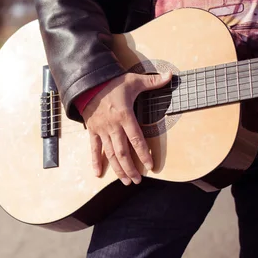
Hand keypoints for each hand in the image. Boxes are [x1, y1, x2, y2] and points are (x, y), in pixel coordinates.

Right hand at [82, 71, 171, 185]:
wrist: (87, 83)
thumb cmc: (112, 82)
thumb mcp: (133, 80)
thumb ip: (152, 81)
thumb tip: (170, 76)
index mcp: (125, 116)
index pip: (136, 139)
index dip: (144, 154)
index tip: (150, 166)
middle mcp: (113, 126)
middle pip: (122, 152)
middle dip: (130, 168)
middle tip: (137, 181)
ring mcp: (101, 130)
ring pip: (110, 153)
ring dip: (118, 169)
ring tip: (125, 181)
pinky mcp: (93, 130)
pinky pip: (94, 148)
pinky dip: (95, 161)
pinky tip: (98, 173)